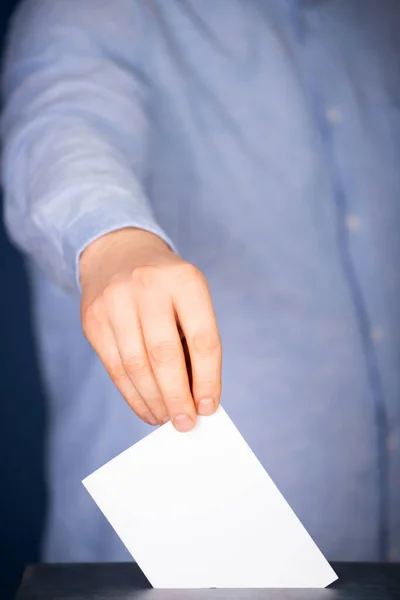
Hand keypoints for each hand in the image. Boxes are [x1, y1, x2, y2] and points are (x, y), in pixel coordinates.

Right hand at [79, 228, 221, 431]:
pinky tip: (147, 409)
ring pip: (136, 366)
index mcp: (185, 280)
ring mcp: (115, 301)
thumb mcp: (189, 298)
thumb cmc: (165, 286)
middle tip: (186, 424)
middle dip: (177, 397)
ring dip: (154, 401)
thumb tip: (198, 399)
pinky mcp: (93, 319)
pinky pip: (114, 368)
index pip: (202, 339)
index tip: (209, 408)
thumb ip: (194, 342)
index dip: (208, 379)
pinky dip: (133, 396)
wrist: (118, 253)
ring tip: (167, 419)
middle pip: (164, 355)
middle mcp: (148, 286)